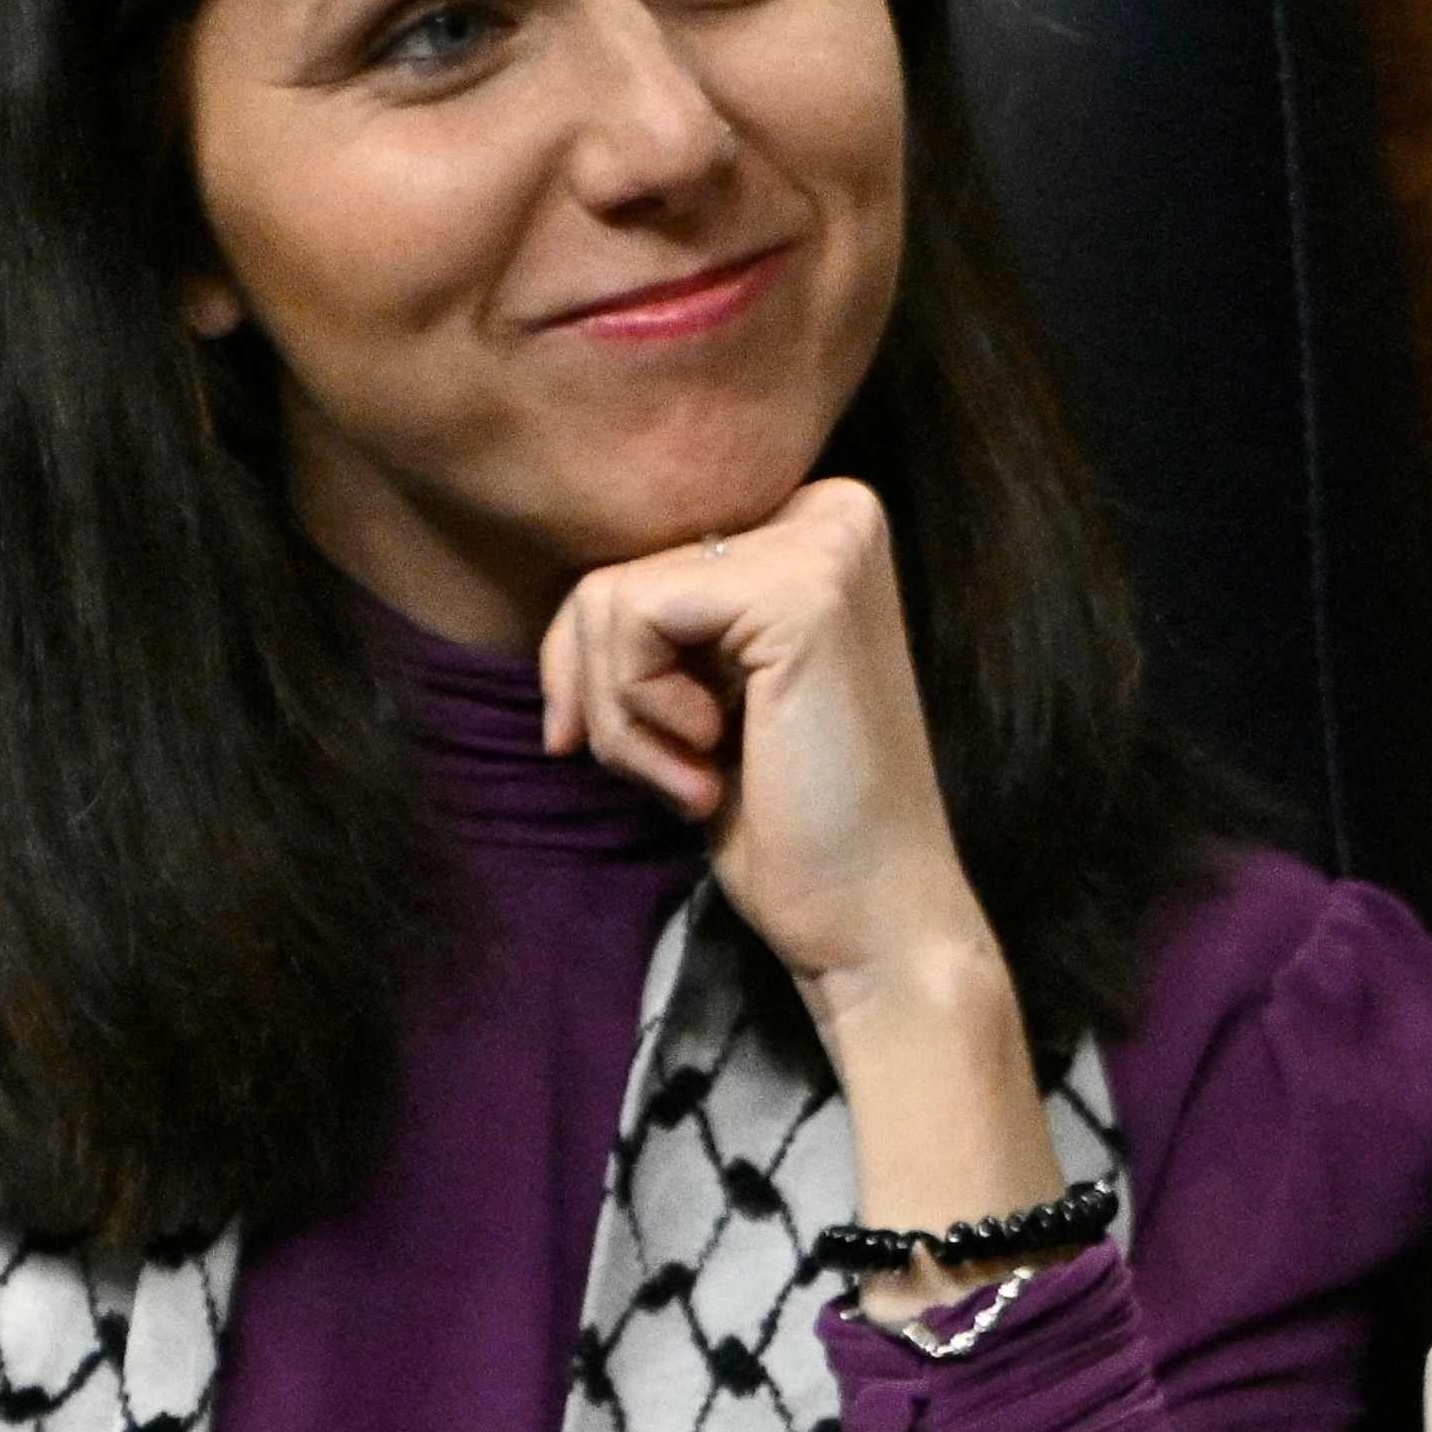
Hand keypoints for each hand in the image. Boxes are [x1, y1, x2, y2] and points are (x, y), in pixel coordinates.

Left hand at [539, 480, 1060, 1270]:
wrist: (875, 920)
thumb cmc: (794, 824)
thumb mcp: (707, 694)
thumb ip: (660, 623)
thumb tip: (557, 609)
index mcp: (820, 526)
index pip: (642, 556)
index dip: (601, 663)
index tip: (642, 752)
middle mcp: (834, 511)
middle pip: (615, 568)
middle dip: (603, 694)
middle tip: (678, 777)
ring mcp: (823, 546)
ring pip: (606, 596)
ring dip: (619, 718)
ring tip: (699, 780)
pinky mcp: (798, 593)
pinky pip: (625, 618)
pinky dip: (632, 716)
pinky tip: (709, 772)